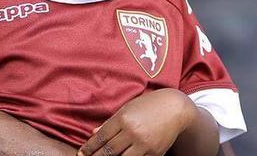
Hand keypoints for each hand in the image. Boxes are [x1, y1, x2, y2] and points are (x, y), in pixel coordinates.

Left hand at [78, 88, 197, 155]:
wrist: (175, 109)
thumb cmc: (148, 105)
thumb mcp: (127, 109)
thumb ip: (110, 122)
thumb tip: (93, 133)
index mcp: (123, 119)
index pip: (101, 137)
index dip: (89, 147)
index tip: (81, 153)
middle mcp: (133, 132)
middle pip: (109, 151)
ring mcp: (144, 144)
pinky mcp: (155, 153)